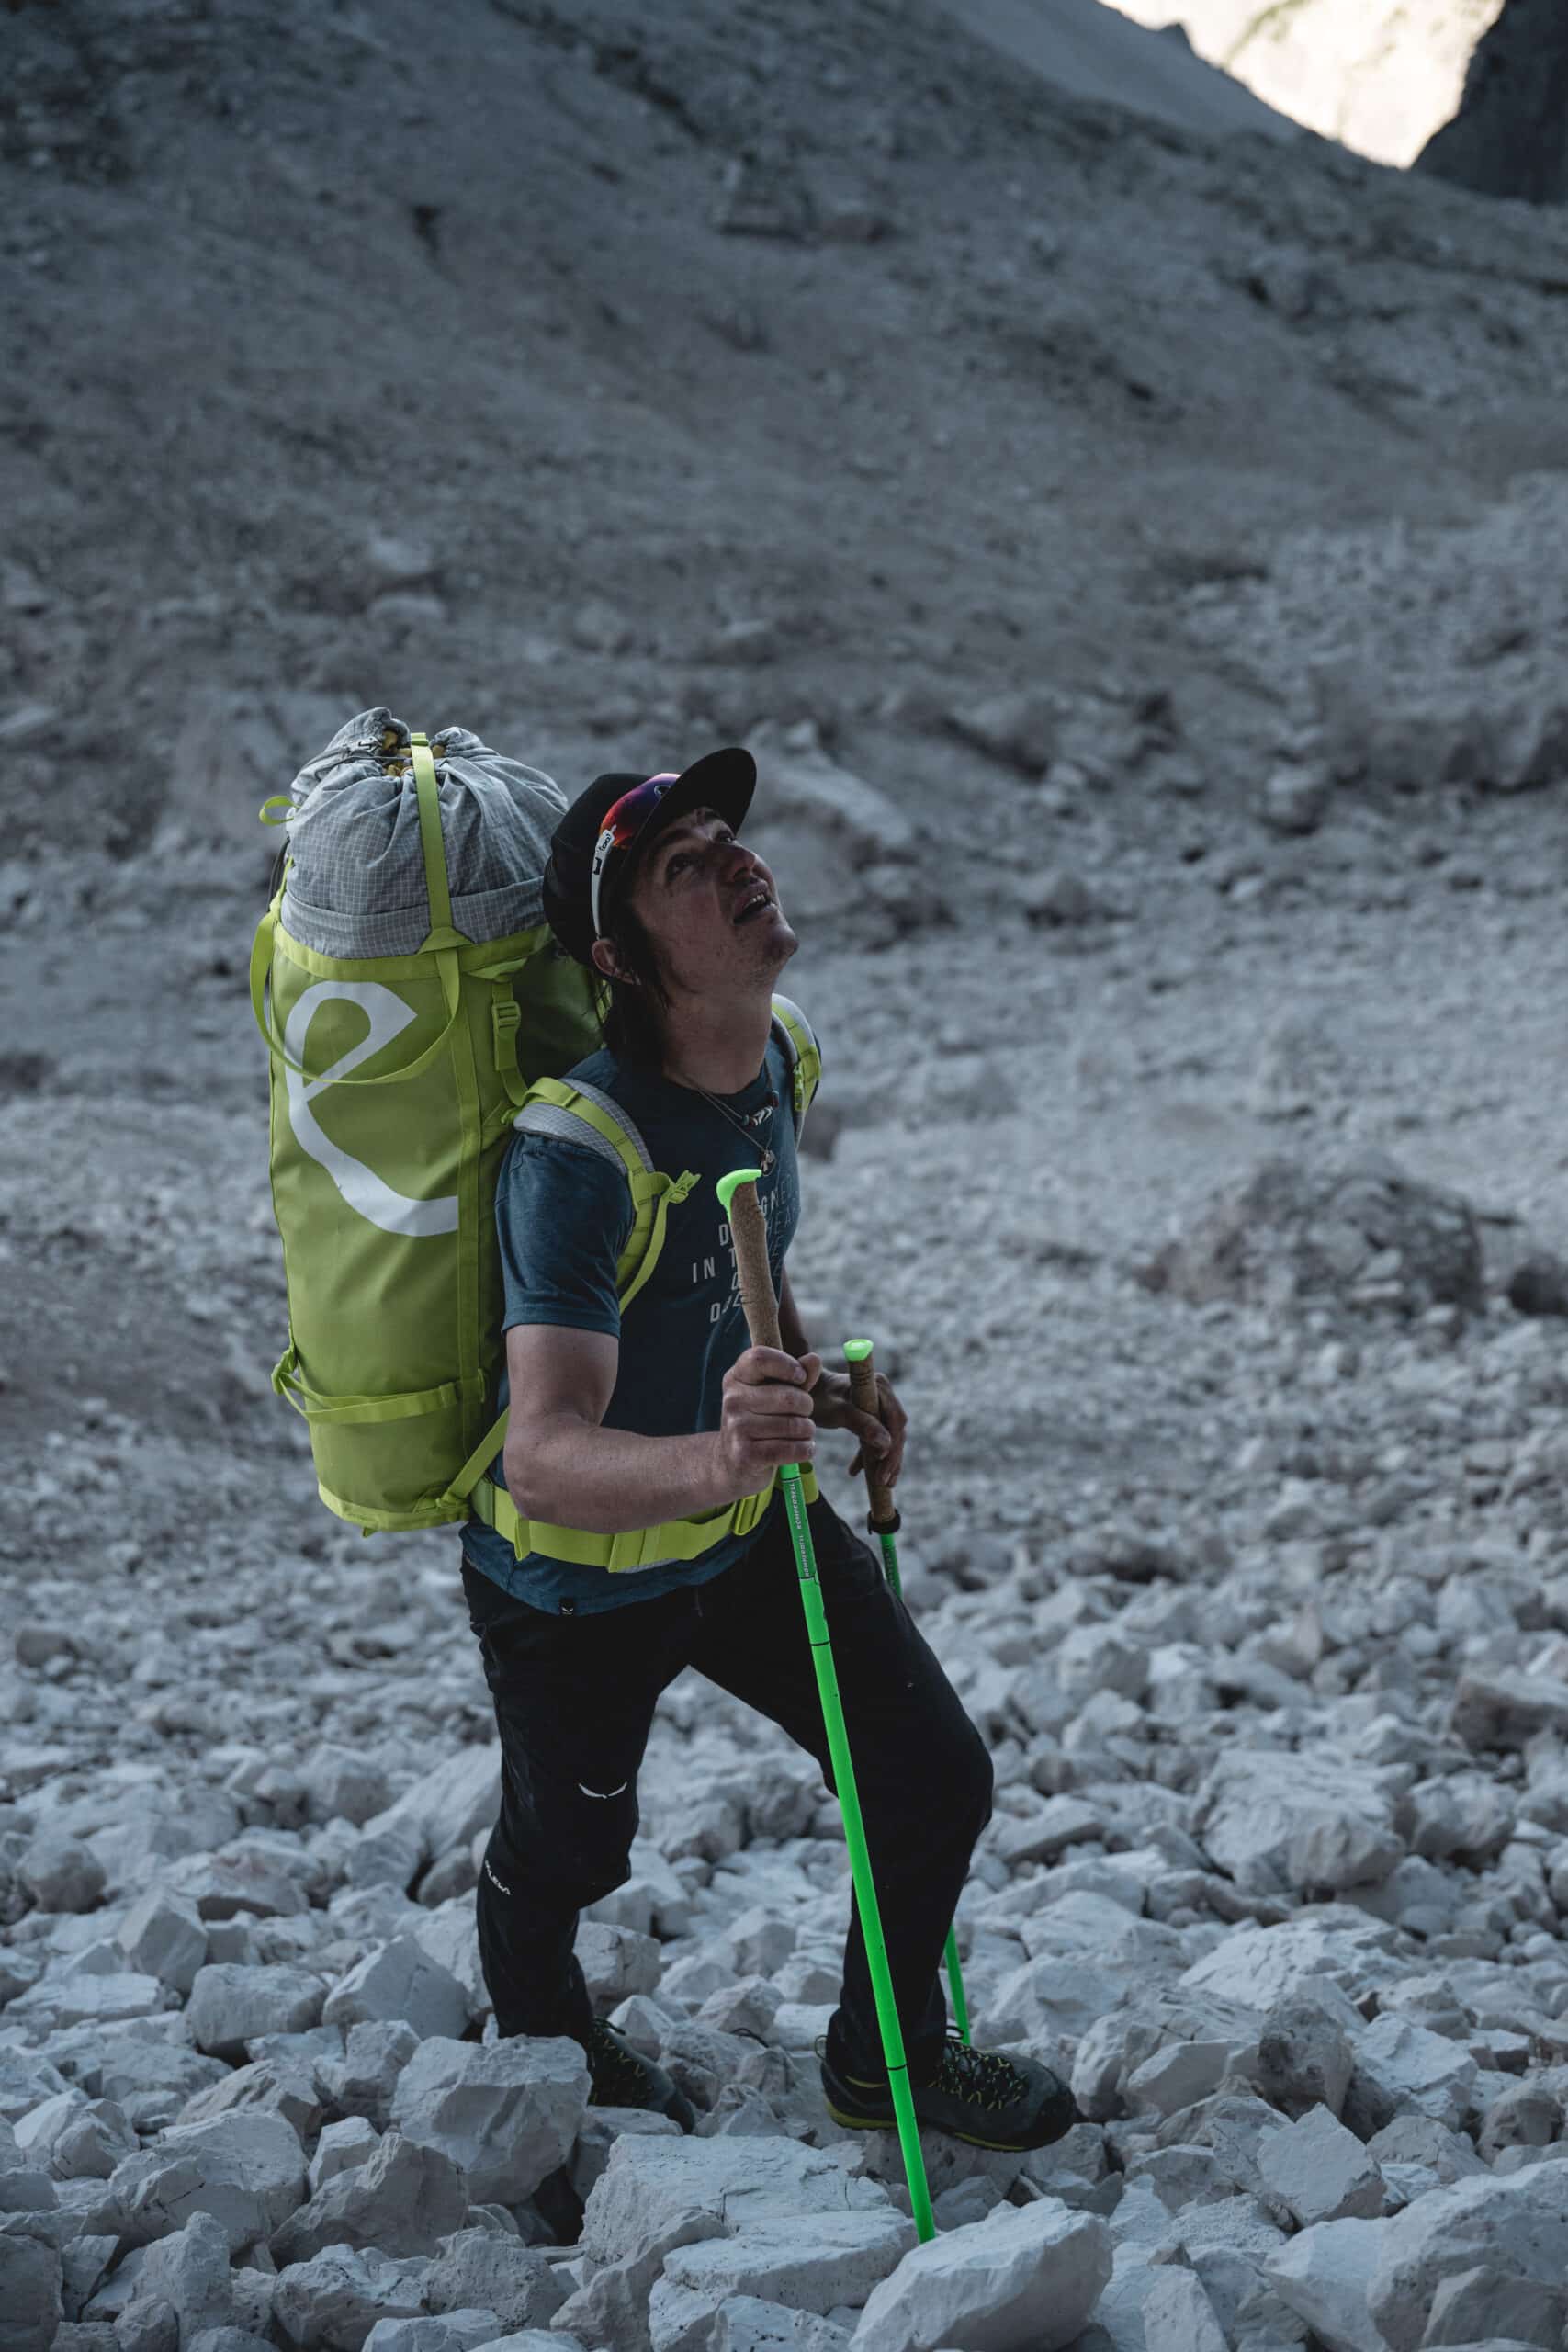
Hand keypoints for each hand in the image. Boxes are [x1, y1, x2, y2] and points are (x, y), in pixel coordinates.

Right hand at [718, 1347, 819, 1491]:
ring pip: (794, 1425)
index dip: (787, 1365)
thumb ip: (796, 1375)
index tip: (800, 1378)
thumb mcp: (773, 1393)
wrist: (732, 1462)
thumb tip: (814, 1359)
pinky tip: (802, 1449)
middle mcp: (732, 1400)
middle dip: (806, 1407)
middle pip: (789, 1397)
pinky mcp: (745, 1455)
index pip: (760, 1358)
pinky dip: (805, 1449)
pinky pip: (792, 1449)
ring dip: (807, 1431)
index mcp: (736, 1378)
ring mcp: (736, 1428)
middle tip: (802, 1414)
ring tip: (800, 1433)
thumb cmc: (759, 1421)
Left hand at [808, 1366, 907, 1486]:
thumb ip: (862, 1424)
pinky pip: (877, 1438)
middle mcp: (884, 1395)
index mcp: (879, 1387)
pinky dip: (870, 1455)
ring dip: (884, 1461)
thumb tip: (887, 1443)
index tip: (883, 1464)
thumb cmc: (819, 1397)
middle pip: (895, 1430)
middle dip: (890, 1458)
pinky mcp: (872, 1416)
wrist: (805, 1391)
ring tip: (880, 1483)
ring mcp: (879, 1405)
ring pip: (889, 1437)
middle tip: (883, 1482)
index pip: (895, 1420)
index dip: (893, 1443)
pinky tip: (857, 1471)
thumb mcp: (838, 1412)